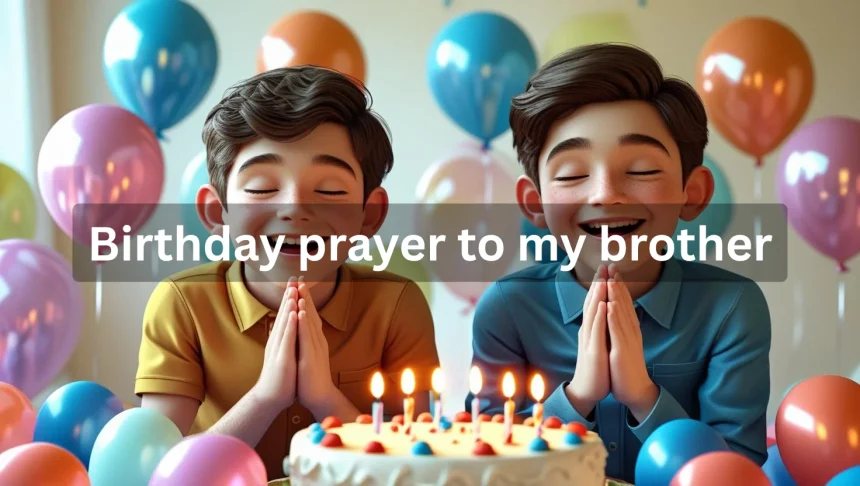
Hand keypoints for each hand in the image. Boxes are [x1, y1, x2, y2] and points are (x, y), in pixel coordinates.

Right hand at [252, 278, 298, 409]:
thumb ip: (285, 340)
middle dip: (289, 296)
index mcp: (280, 340)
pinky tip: (292, 313)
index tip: (295, 283)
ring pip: (284, 323)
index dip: (290, 299)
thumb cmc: (279, 377)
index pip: (285, 315)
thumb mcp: (284, 354)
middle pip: (283, 314)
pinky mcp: (281, 358)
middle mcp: (277, 341)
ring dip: (288, 306)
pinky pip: (286, 338)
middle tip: (293, 278)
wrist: (270, 397)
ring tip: (292, 290)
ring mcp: (278, 348)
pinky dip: (290, 324)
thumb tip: (287, 328)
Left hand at [295, 278, 336, 412]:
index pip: (310, 314)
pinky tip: (301, 312)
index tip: (299, 283)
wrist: (319, 396)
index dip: (305, 298)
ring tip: (301, 289)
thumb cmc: (312, 376)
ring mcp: (314, 348)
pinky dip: (304, 323)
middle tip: (300, 278)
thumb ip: (306, 340)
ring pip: (309, 322)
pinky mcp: (310, 357)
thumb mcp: (309, 353)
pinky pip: (306, 338)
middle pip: (311, 314)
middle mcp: (317, 340)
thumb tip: (302, 327)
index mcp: (315, 339)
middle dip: (305, 296)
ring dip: (305, 304)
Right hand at [565, 264, 610, 417]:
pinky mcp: (592, 352)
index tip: (606, 268)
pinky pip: (596, 331)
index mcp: (591, 329)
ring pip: (593, 313)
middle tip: (603, 264)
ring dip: (598, 294)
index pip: (595, 302)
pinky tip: (603, 304)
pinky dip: (599, 316)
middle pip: (592, 302)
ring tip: (603, 277)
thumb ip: (600, 327)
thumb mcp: (598, 342)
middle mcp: (587, 331)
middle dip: (598, 283)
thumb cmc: (595, 367)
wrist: (586, 390)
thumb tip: (605, 312)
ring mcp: (589, 341)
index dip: (600, 284)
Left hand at [606, 270, 658, 421]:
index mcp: (629, 329)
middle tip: (612, 265)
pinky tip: (610, 305)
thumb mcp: (623, 343)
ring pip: (621, 314)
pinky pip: (618, 332)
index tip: (612, 269)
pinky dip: (614, 317)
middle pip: (624, 303)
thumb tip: (616, 313)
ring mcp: (627, 341)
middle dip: (617, 283)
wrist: (635, 390)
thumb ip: (620, 328)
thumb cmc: (626, 367)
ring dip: (616, 295)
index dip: (618, 285)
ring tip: (610, 278)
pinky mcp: (622, 351)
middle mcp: (630, 331)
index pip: (623, 302)